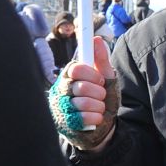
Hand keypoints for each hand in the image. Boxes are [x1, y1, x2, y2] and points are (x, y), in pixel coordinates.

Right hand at [50, 36, 119, 150]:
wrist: (103, 125)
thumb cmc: (102, 98)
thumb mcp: (105, 78)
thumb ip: (101, 60)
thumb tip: (96, 40)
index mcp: (69, 76)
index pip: (75, 69)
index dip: (91, 74)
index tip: (100, 80)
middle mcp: (61, 90)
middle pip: (81, 87)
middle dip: (98, 93)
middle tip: (100, 96)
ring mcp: (60, 107)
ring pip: (83, 103)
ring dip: (99, 106)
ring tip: (98, 107)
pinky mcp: (64, 123)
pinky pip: (83, 118)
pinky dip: (95, 118)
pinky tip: (95, 118)